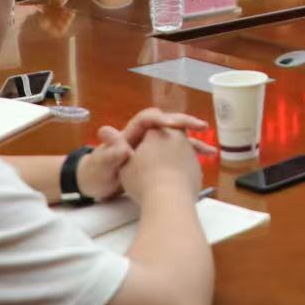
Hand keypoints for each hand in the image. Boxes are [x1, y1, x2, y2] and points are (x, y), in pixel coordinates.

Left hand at [80, 110, 212, 201]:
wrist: (94, 186)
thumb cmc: (95, 173)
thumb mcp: (100, 165)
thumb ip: (108, 152)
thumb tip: (108, 132)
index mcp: (130, 133)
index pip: (150, 118)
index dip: (163, 118)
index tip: (175, 124)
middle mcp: (143, 138)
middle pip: (167, 125)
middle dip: (185, 124)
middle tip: (202, 127)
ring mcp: (151, 149)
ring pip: (175, 142)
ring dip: (193, 143)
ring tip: (210, 151)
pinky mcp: (156, 162)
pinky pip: (177, 156)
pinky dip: (190, 158)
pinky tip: (202, 164)